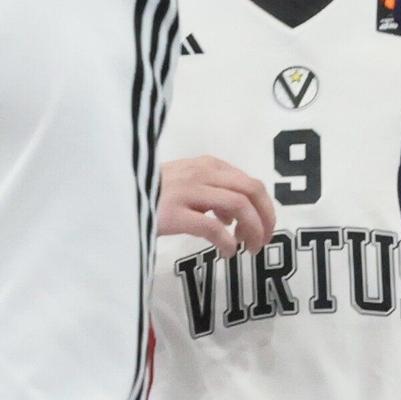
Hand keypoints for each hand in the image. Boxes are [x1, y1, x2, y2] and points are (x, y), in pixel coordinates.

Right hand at [159, 156, 276, 257]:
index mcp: (208, 165)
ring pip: (238, 205)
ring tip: (249, 249)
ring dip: (251, 229)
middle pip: (250, 191)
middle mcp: (202, 173)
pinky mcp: (174, 213)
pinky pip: (212, 227)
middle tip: (264, 241)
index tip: (265, 228)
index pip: (250, 182)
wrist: (117, 195)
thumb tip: (232, 217)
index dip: (265, 207)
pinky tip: (226, 254)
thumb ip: (211, 193)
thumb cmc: (152, 194)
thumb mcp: (186, 184)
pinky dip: (226, 241)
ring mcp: (188, 192)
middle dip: (265, 217)